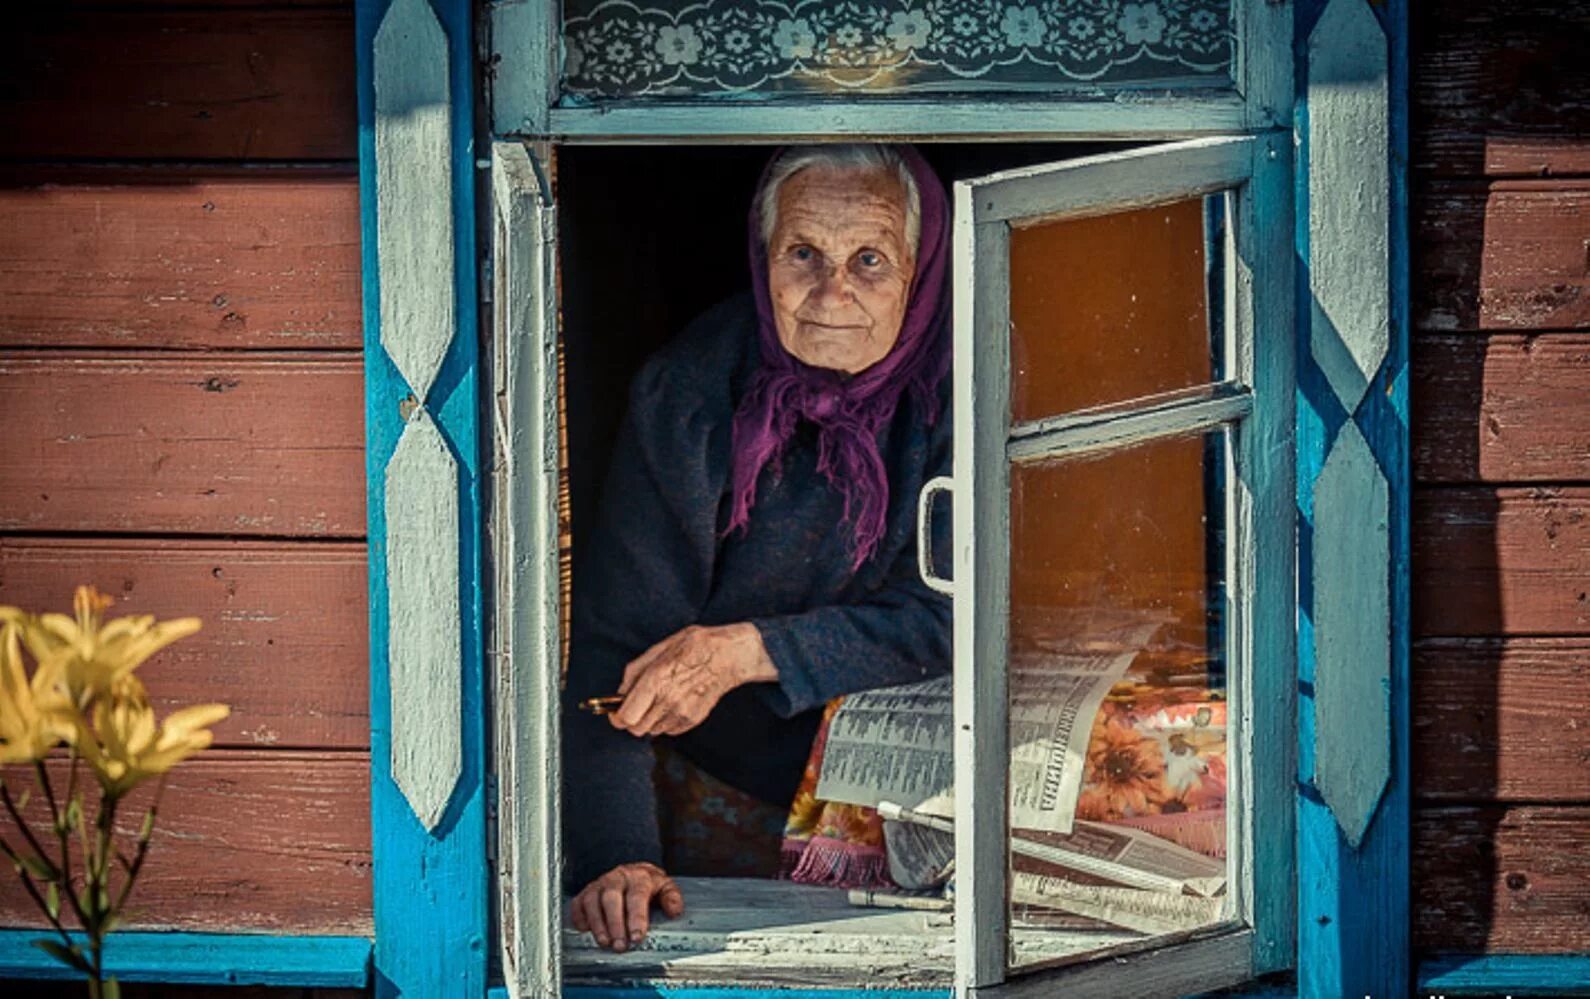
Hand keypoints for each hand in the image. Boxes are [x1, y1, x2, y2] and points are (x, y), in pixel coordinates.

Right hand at [570, 862, 684, 950]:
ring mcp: (600, 884)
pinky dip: (579, 916)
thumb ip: (671, 897)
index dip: (636, 918)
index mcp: (639, 877)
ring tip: (605, 943)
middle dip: (615, 924)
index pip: (637, 896)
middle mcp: (617, 878)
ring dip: (598, 924)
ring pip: (593, 901)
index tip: (637, 937)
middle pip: (612, 899)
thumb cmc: (648, 884)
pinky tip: (584, 929)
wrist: (632, 871)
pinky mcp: (586, 891)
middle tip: (620, 945)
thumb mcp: (665, 887)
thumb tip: (674, 911)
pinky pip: (578, 903)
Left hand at [609, 622, 776, 737]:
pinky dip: (665, 721)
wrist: (728, 656)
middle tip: (637, 705)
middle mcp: (668, 700)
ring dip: (649, 720)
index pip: (626, 717)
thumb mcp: (659, 648)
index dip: (617, 717)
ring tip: (659, 699)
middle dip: (632, 719)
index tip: (616, 712)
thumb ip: (634, 672)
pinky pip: (669, 730)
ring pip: (652, 731)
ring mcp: (681, 713)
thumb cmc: (694, 646)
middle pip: (636, 729)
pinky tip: (673, 703)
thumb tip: (620, 692)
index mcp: (655, 680)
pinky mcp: (692, 720)